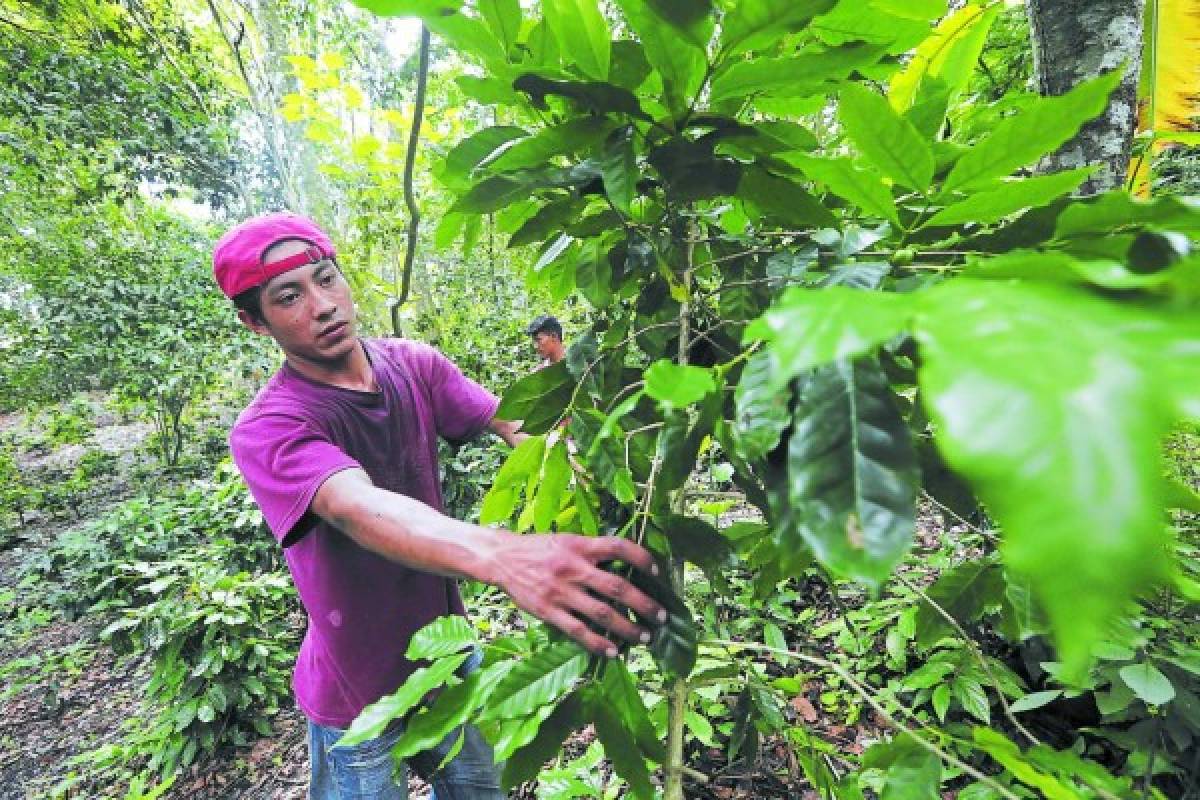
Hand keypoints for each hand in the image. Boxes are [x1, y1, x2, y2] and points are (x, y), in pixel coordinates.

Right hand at [487, 533, 666, 656]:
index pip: (619, 548)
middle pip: (617, 587)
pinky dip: (598, 643)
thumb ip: (592, 552)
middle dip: (645, 604)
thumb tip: (625, 566)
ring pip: (602, 614)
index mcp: (580, 546)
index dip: (642, 559)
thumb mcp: (567, 541)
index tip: (658, 572)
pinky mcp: (548, 611)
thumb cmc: (539, 549)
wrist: (501, 558)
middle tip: (662, 616)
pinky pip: (578, 631)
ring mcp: (561, 591)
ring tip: (645, 636)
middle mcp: (573, 568)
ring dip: (628, 628)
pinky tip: (613, 652)